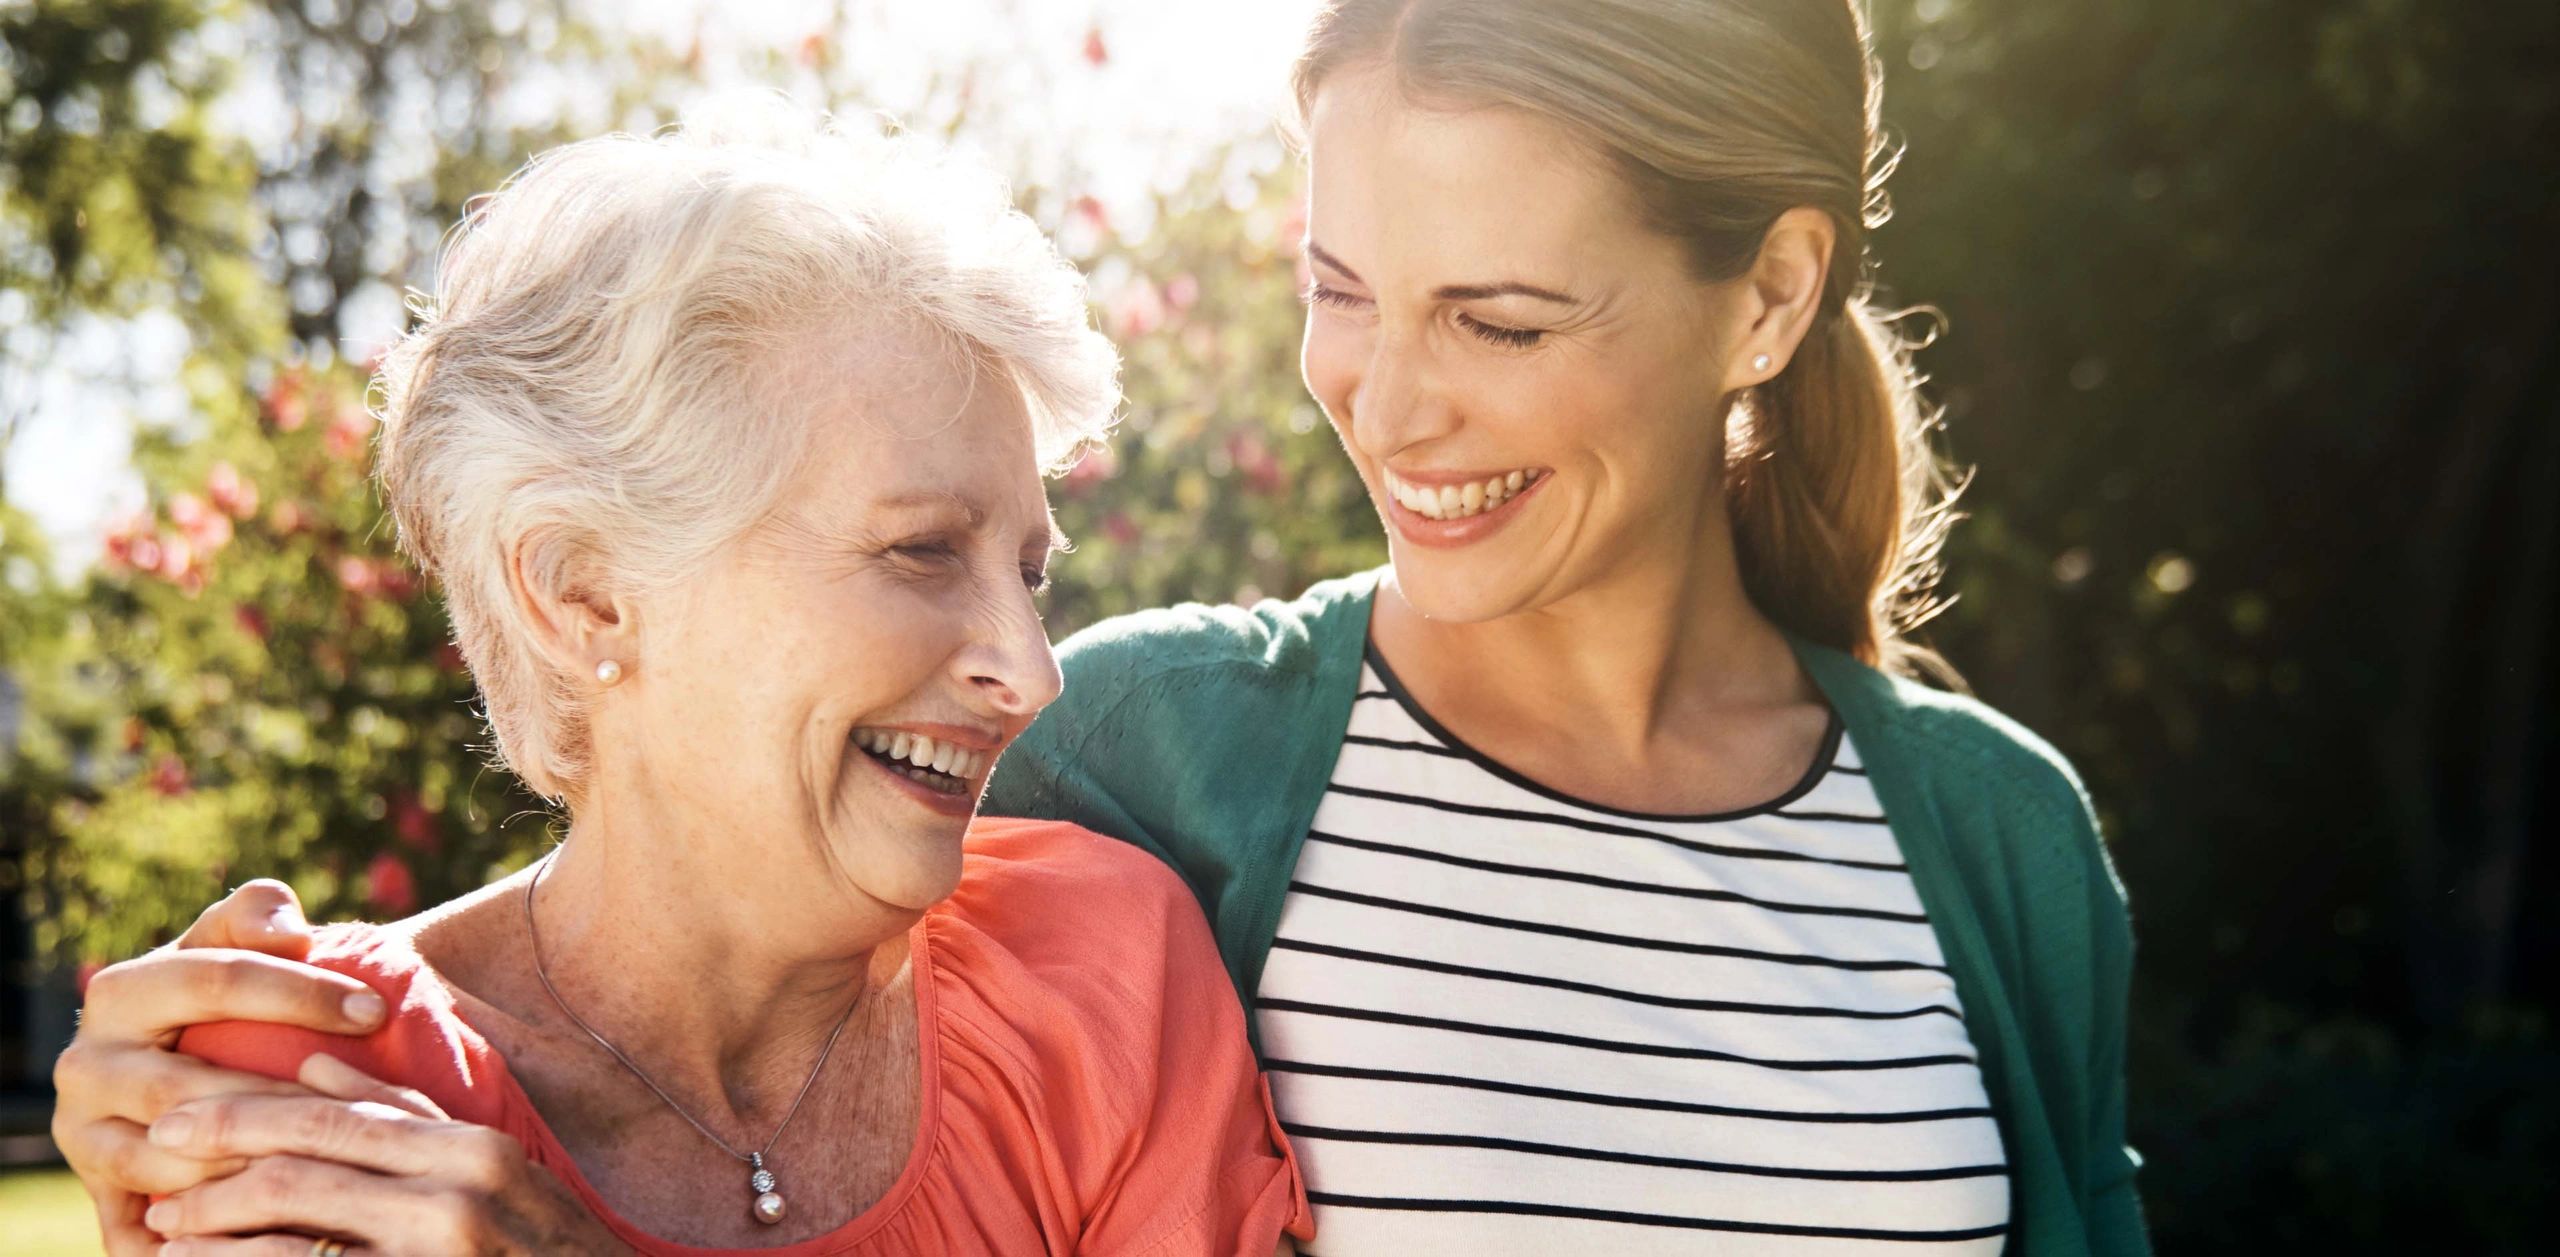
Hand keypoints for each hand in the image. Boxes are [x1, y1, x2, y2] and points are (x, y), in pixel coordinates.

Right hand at [50, 881, 390, 1255]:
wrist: (173, 1057)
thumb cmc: (224, 991)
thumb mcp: (231, 941)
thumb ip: (255, 915)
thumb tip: (287, 928)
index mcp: (119, 993)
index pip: (215, 983)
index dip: (300, 993)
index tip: (377, 1010)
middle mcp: (86, 1067)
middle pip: (186, 1087)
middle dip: (278, 1096)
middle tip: (358, 1105)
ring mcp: (85, 1138)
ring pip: (165, 1165)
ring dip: (244, 1172)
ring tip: (326, 1169)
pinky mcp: (101, 1197)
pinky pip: (142, 1231)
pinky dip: (194, 1242)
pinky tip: (267, 1238)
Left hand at [144, 1054, 622, 1255]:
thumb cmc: (548, 1243)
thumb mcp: (494, 1168)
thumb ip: (408, 1115)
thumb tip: (316, 1069)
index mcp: (471, 1148)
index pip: (335, 1116)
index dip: (246, 1113)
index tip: (180, 1118)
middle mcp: (456, 1196)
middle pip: (303, 1169)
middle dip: (213, 1169)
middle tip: (151, 1172)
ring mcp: (438, 1252)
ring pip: (295, 1237)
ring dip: (215, 1236)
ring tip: (163, 1234)